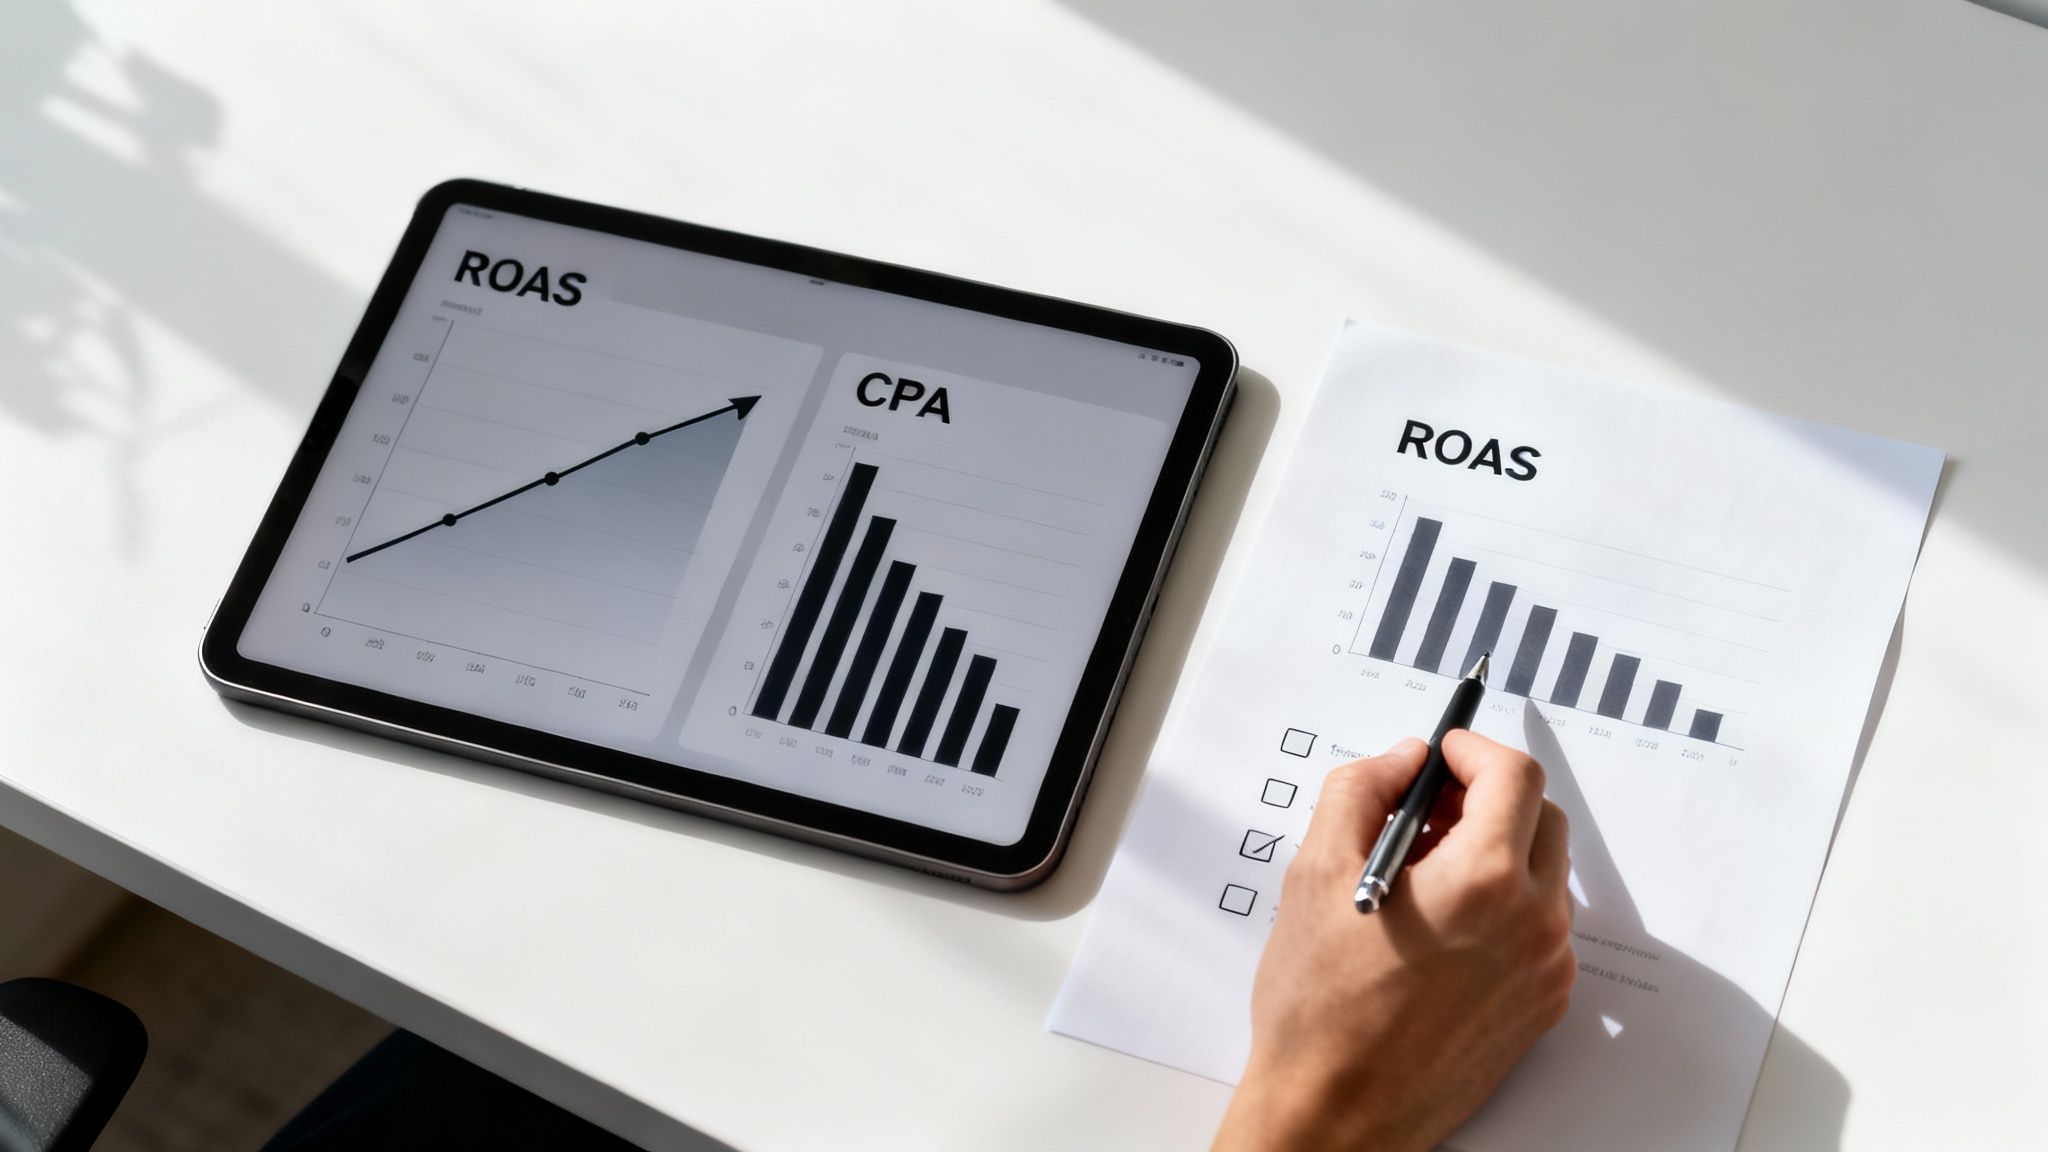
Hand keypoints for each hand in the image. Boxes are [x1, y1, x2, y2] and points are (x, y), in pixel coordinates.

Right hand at [1212, 732, 1574, 1151]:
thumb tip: (1401, 760)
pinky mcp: (1542, 1006)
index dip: (1471, 750)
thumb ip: (1360, 791)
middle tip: (1426, 811)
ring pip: (1542, 873)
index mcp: (1482, 882)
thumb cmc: (1320, 1008)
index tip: (1441, 755)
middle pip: (1540, 817)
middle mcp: (1532, 923)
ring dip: (1495, 851)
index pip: (1511, 775)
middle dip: (1487, 797)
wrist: (1337, 1112)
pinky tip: (1439, 928)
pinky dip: (1502, 905)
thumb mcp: (1314, 874)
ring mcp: (1545, 970)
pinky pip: (1538, 927)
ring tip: (1422, 875)